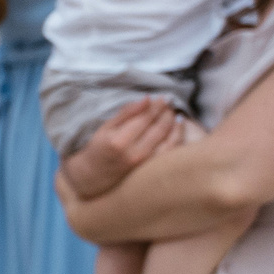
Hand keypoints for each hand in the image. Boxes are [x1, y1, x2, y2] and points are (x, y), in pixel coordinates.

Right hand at [61, 98, 180, 198]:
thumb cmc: (99, 149)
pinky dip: (177, 136)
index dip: (155, 106)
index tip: (161, 98)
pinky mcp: (151, 169)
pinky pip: (170, 150)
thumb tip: (147, 99)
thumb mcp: (106, 128)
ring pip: (168, 139)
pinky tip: (178, 126)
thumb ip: (127, 113)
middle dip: (166, 112)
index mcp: (120, 141)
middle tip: (168, 102)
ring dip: (173, 123)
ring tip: (172, 113)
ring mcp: (145, 163)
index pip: (144, 119)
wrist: (95, 176)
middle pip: (158, 128)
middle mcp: (134, 153)